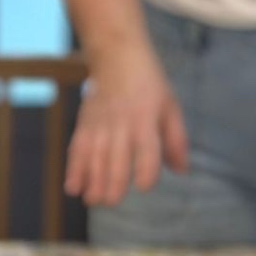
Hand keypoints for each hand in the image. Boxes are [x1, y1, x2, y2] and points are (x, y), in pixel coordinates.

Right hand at [65, 38, 188, 207]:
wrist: (116, 55)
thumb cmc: (148, 85)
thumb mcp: (170, 107)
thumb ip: (176, 141)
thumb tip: (182, 171)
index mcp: (147, 122)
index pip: (147, 156)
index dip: (146, 176)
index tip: (144, 186)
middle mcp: (122, 126)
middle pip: (116, 164)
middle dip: (112, 189)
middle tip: (112, 201)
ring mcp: (100, 125)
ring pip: (94, 161)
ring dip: (92, 185)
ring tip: (93, 200)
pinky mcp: (85, 123)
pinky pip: (76, 150)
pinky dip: (73, 170)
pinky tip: (74, 188)